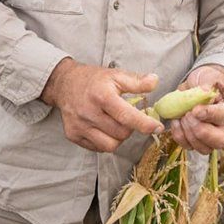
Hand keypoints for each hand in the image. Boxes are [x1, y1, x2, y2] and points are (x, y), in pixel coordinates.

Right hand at [40, 57, 164, 151]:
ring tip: (115, 123)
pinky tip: (103, 128)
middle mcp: (89, 112)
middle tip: (127, 117)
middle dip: (130, 128)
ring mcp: (79, 126)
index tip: (158, 128)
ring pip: (110, 145)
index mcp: (102, 96)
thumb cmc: (94, 80)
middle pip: (121, 134)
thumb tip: (156, 81)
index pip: (126, 116)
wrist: (64, 83)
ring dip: (118, 137)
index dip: (145, 124)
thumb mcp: (116, 75)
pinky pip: (97, 148)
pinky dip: (105, 141)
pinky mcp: (73, 135)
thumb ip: (137, 81)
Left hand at [170, 64, 223, 154]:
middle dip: (200, 131)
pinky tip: (176, 121)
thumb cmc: (208, 80)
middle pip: (220, 141)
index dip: (209, 115)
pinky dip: (179, 135)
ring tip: (182, 116)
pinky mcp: (197, 141)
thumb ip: (207, 84)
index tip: (195, 110)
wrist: (199, 85)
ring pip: (204, 148)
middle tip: (188, 115)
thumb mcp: (209, 77)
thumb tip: (203, 92)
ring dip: (188, 134)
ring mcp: (212, 137)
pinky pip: (188, 146)